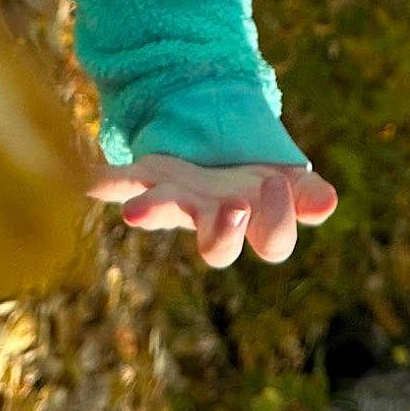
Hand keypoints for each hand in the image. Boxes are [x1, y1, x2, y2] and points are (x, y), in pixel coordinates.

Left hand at [89, 155, 338, 267]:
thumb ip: (306, 195)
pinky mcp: (149, 176)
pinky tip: (81, 179)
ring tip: (134, 212)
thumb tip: (327, 204)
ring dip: (152, 210)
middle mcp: (213, 220)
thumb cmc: (261, 184)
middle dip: (224, 231)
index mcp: (255, 224)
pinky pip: (121, 178)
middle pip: (217, 247)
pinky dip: (101, 181)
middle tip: (233, 207)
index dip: (278, 221)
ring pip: (165, 212)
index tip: (277, 189)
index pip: (273, 242)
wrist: (218, 163)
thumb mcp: (290, 184)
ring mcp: (178, 200)